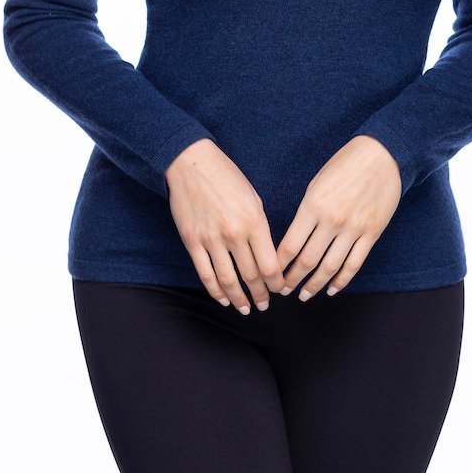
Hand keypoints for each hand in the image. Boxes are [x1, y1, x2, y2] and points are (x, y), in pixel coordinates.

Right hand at [165, 139, 285, 313]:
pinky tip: (223, 299)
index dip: (276, 283)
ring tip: (245, 308)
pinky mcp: (193, 242)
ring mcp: (211, 240)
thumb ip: (260, 227)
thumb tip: (267, 254)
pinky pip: (205, 274)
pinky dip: (216, 291)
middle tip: (264, 304)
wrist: (192, 164)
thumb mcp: (253, 198)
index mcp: (255, 222)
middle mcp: (234, 234)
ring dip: (239, 299)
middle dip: (260, 295)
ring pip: (228, 281)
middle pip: (251, 276)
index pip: (270, 265)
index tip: (279, 289)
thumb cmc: (227, 177)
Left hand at [274, 135, 401, 299]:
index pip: (290, 244)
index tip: (272, 275)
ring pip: (330, 267)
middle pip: (308, 260)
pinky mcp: (371, 233)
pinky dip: (341, 280)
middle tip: (283, 291)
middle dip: (293, 279)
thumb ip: (306, 212)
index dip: (279, 264)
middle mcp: (332, 220)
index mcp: (313, 205)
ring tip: (304, 295)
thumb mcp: (316, 183)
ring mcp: (353, 228)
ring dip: (315, 285)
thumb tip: (294, 239)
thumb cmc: (344, 165)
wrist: (381, 156)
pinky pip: (354, 263)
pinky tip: (332, 289)